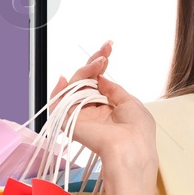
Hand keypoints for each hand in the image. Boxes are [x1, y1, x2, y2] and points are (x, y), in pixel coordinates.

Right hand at [52, 40, 157, 172]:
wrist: (130, 147)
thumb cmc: (137, 130)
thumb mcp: (129, 101)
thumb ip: (112, 89)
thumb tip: (100, 77)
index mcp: (109, 108)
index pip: (99, 82)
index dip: (101, 64)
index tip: (109, 47)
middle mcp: (94, 111)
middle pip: (85, 81)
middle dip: (94, 62)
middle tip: (105, 52)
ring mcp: (81, 115)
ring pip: (74, 87)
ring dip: (85, 71)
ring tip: (99, 62)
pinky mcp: (69, 121)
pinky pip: (57, 104)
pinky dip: (57, 90)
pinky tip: (64, 78)